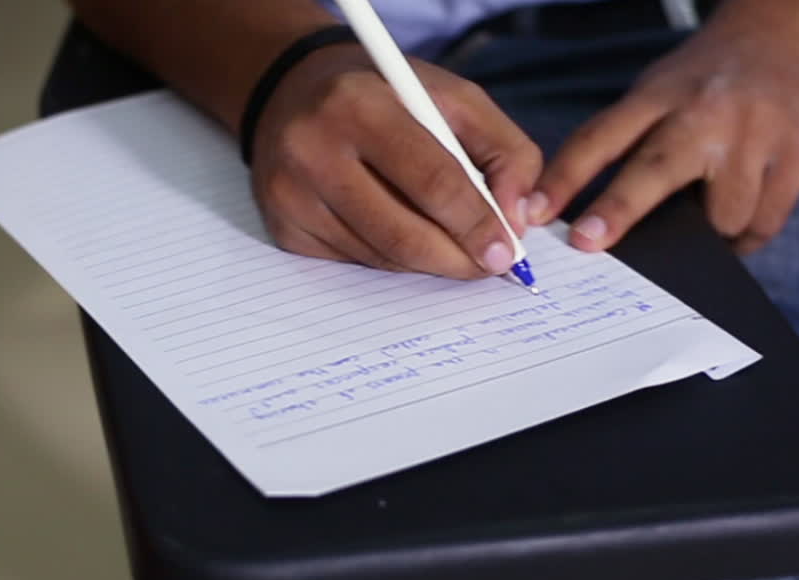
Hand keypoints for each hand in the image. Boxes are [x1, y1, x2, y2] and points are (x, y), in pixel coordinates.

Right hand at [250, 44, 541, 278]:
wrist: (292, 94)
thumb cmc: (383, 97)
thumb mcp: (452, 98)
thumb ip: (504, 150)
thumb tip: (515, 220)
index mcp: (359, 105)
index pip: (432, 181)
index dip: (476, 223)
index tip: (506, 252)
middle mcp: (313, 150)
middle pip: (402, 233)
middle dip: (456, 258)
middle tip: (487, 266)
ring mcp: (291, 195)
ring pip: (381, 257)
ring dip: (426, 260)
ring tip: (449, 244)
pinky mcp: (283, 229)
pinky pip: (354, 262)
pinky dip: (389, 258)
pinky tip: (398, 231)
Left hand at [530, 8, 798, 253]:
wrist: (787, 35)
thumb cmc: (706, 80)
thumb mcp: (656, 92)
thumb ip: (625, 142)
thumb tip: (580, 218)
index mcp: (659, 96)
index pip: (599, 137)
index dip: (562, 179)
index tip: (532, 213)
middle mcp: (704, 112)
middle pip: (655, 168)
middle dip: (619, 209)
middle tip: (588, 243)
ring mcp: (755, 133)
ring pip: (722, 215)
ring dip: (707, 236)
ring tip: (701, 229)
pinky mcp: (798, 152)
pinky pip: (763, 221)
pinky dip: (745, 236)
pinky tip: (736, 227)